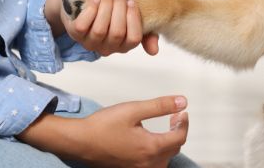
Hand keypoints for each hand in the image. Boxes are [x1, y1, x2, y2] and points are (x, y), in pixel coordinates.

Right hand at [19, 95, 188, 167]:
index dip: (184, 123)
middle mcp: (147, 164)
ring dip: (169, 145)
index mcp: (151, 148)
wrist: (80, 141)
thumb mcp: (134, 109)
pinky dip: (158, 154)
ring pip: (164, 161)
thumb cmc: (103, 126)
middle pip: (174, 150)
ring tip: (165, 129)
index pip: (179, 137)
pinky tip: (149, 143)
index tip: (182, 112)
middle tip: (174, 117)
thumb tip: (182, 102)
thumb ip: (160, 106)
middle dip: (177, 132)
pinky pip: (152, 166)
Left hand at [59, 0, 158, 55]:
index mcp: (123, 45)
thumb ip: (145, 31)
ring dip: (105, 8)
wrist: (87, 1)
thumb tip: (154, 51)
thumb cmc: (110, 9)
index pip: (134, 38)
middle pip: (117, 32)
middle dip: (119, 9)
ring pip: (100, 29)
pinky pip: (83, 26)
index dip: (134, 19)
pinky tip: (95, 1)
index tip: (131, 3)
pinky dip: (91, 10)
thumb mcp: (130, 16)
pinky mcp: (76, 34)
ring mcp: (90, 43)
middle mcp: (107, 48)